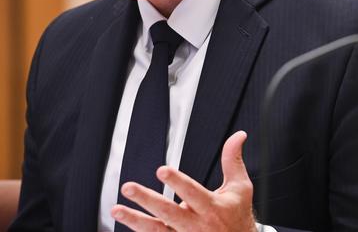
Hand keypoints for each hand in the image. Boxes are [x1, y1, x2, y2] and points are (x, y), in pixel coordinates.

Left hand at [111, 130, 256, 231]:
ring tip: (117, 210)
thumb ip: (233, 161)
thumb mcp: (240, 189)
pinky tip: (126, 224)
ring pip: (157, 231)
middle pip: (168, 212)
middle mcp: (197, 226)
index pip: (192, 192)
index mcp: (212, 208)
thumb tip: (238, 136)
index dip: (177, 181)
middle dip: (147, 200)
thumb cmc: (237, 218)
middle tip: (128, 187)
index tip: (162, 169)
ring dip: (135, 221)